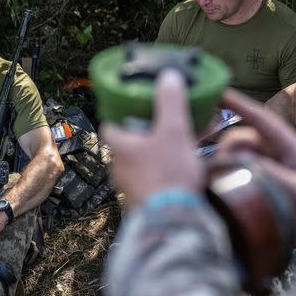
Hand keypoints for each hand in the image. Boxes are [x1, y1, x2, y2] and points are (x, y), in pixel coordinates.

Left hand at [101, 70, 202, 208]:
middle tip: (165, 121)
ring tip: (183, 141)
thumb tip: (167, 76)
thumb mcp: (173, 130)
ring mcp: (131, 186)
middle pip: (128, 142)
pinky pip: (154, 176)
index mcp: (119, 146)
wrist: (174, 220)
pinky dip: (166, 167)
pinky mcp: (145, 201)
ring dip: (160, 149)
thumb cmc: (168, 173)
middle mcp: (119, 167)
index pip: (109, 124)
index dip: (120, 113)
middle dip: (147, 131)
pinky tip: (187, 164)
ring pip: (143, 160)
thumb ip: (170, 102)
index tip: (134, 105)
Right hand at [215, 89, 295, 246]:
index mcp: (288, 145)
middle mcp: (272, 151)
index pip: (261, 119)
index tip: (218, 94)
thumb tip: (241, 160)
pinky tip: (217, 186)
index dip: (239, 104)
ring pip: (233, 156)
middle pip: (239, 139)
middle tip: (218, 170)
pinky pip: (235, 172)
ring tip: (217, 182)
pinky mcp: (256, 181)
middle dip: (226, 149)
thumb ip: (274, 174)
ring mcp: (263, 166)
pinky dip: (224, 175)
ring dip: (223, 164)